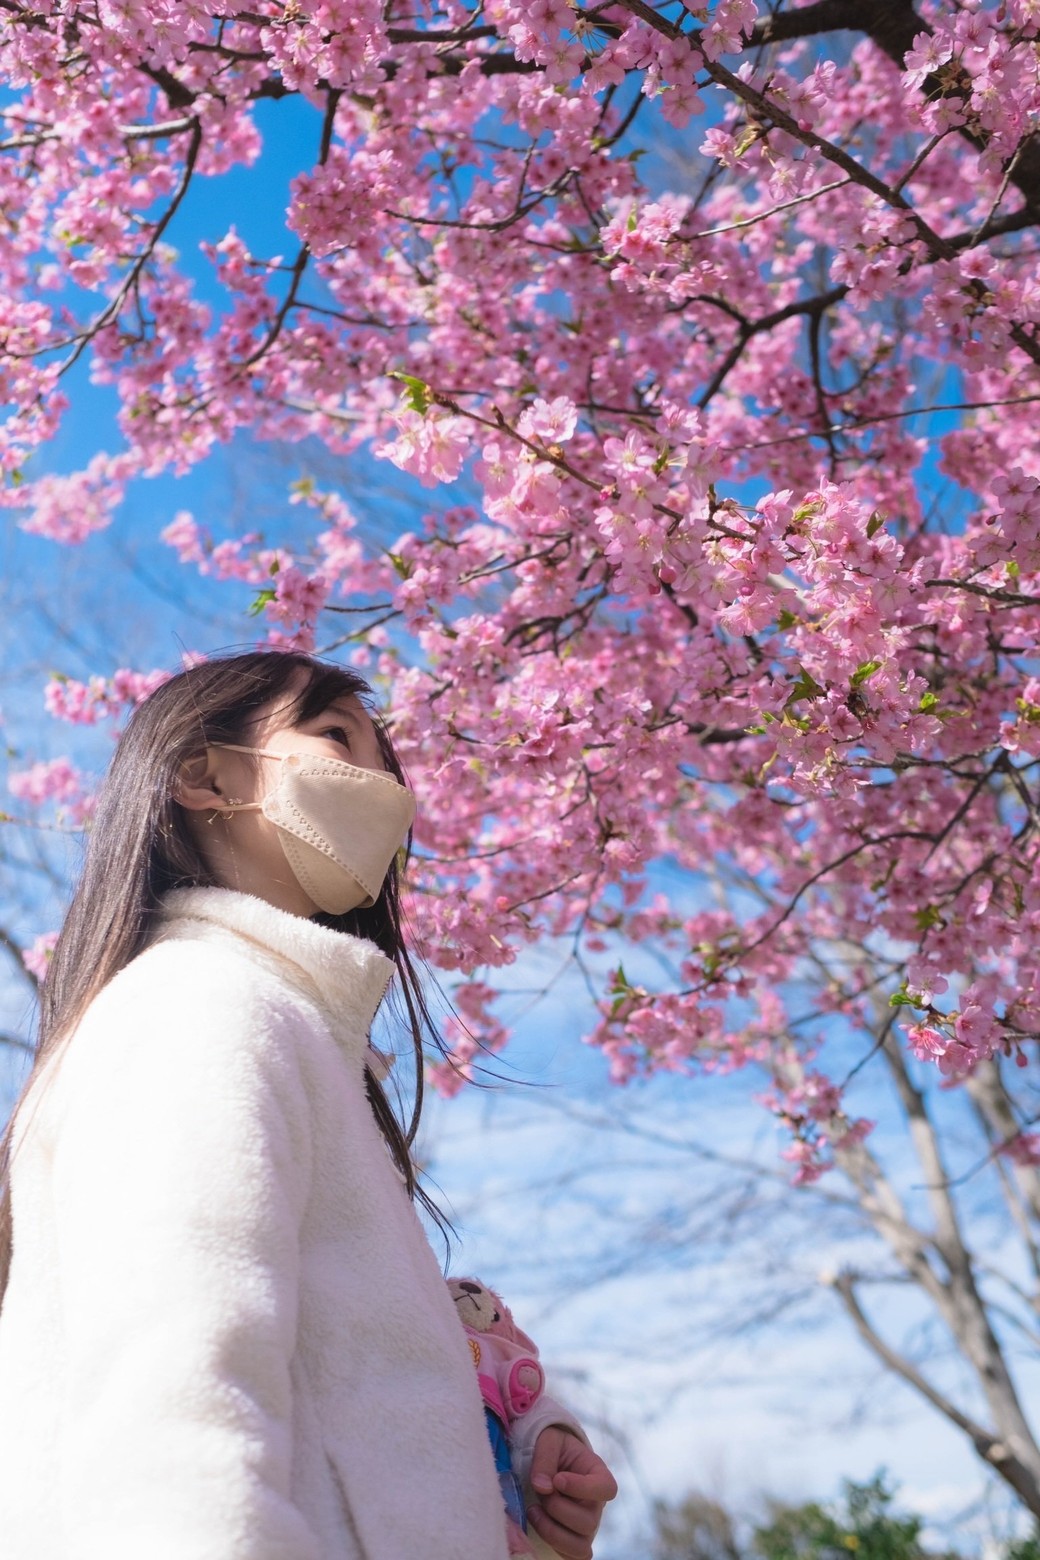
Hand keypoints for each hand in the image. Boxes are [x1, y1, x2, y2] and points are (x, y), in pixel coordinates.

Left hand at [526, 1426, 617, 1559]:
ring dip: (552, 1531)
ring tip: (533, 1510)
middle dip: (558, 1508)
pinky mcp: (572, 1540)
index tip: (558, 1479)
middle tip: (541, 1492)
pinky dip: (553, 1545)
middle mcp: (596, 1505)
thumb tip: (542, 1487)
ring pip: (580, 1546)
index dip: (582, 1488)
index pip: (606, 1489)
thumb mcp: (548, 1440)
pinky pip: (571, 1557)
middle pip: (588, 1522)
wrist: (548, 1460)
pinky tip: (538, 1523)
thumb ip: (545, 1458)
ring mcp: (586, 1526)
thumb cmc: (554, 1448)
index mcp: (598, 1475)